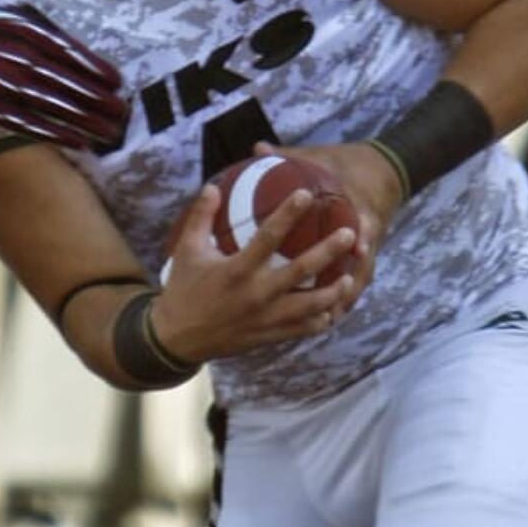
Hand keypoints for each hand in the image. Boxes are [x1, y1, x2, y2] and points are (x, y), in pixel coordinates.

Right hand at [0, 9, 128, 152]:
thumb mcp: (14, 16)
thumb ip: (46, 29)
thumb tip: (82, 52)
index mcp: (22, 32)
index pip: (67, 51)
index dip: (94, 68)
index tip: (118, 82)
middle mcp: (13, 59)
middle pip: (64, 82)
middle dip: (96, 99)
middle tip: (122, 112)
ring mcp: (0, 85)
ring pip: (50, 106)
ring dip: (83, 121)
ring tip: (110, 132)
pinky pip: (27, 124)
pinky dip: (55, 134)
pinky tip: (79, 142)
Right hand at [150, 183, 358, 364]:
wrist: (177, 339)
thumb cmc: (182, 290)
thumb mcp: (186, 251)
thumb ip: (201, 218)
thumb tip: (213, 186)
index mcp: (236, 270)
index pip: (268, 237)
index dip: (289, 213)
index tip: (307, 194)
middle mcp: (256, 294)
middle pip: (301, 271)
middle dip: (329, 251)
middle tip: (350, 234)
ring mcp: (265, 318)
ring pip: (310, 305)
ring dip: (333, 291)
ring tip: (348, 276)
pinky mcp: (268, 335)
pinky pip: (302, 329)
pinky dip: (320, 320)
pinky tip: (331, 309)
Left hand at [248, 137, 408, 310]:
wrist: (379, 172)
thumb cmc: (342, 164)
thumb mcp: (320, 156)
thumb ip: (290, 156)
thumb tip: (258, 148)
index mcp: (359, 205)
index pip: (366, 220)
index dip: (364, 232)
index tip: (357, 245)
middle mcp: (365, 232)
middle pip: (364, 260)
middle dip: (352, 279)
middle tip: (334, 298)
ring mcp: (365, 250)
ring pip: (359, 279)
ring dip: (346, 298)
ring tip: (328, 319)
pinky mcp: (361, 261)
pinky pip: (352, 285)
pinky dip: (342, 301)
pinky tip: (326, 320)